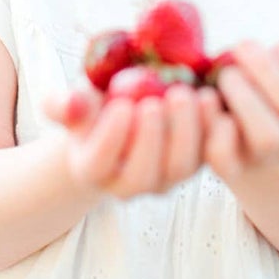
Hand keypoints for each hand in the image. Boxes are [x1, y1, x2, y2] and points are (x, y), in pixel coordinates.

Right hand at [42, 82, 213, 199]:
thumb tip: (72, 103)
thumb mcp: (75, 102)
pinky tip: (211, 98)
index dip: (110, 139)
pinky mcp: (195, 164)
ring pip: (180, 169)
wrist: (124, 114)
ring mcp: (165, 178)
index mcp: (92, 170)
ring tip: (186, 93)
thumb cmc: (94, 108)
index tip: (121, 105)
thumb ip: (64, 104)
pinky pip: (209, 157)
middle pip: (142, 175)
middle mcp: (129, 185)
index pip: (98, 164)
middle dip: (152, 138)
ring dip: (187, 132)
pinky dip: (214, 131)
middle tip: (158, 100)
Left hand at [200, 28, 278, 182]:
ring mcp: (264, 158)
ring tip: (227, 73)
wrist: (240, 137)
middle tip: (242, 46)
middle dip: (265, 70)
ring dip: (245, 98)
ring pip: (267, 137)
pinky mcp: (231, 168)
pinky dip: (216, 129)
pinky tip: (208, 98)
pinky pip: (225, 159)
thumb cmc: (266, 91)